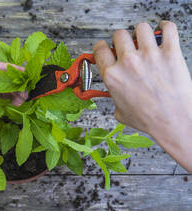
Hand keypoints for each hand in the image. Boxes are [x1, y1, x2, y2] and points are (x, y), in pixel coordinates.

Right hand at [93, 21, 191, 168]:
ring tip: (145, 39)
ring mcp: (149, 55)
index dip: (102, 47)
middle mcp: (128, 62)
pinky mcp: (169, 52)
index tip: (106, 48)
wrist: (173, 121)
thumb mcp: (120, 112)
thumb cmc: (149, 119)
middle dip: (122, 39)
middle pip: (119, 35)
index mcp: (112, 76)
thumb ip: (114, 98)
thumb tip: (116, 95)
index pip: (100, 49)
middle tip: (127, 46)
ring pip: (140, 28)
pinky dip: (165, 27)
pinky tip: (163, 31)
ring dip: (141, 33)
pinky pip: (168, 28)